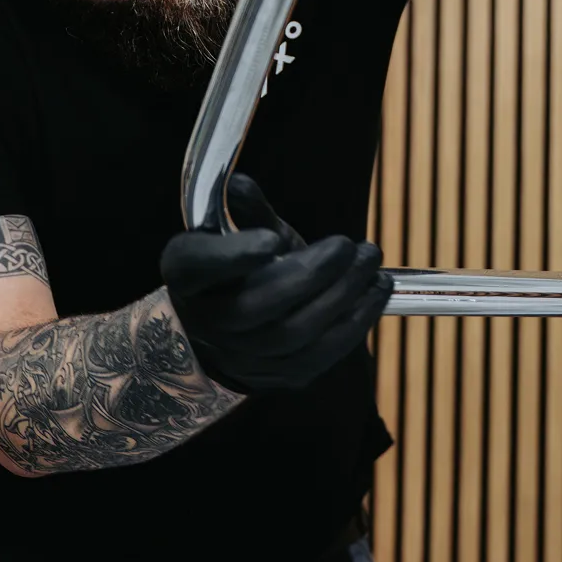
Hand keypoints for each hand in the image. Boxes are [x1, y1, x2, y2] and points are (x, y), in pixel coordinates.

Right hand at [160, 174, 392, 393]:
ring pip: (293, 333)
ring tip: (372, 267)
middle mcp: (206, 320)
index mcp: (187, 274)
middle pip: (255, 306)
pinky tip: (374, 295)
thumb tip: (240, 185)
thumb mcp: (237, 234)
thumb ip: (247, 211)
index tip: (273, 239)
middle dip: (312, 275)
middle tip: (351, 248)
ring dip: (343, 298)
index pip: (201, 266)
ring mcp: (241, 356)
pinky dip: (354, 324)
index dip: (235, 256)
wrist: (232, 331)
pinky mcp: (278, 376)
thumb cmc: (241, 271)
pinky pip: (319, 356)